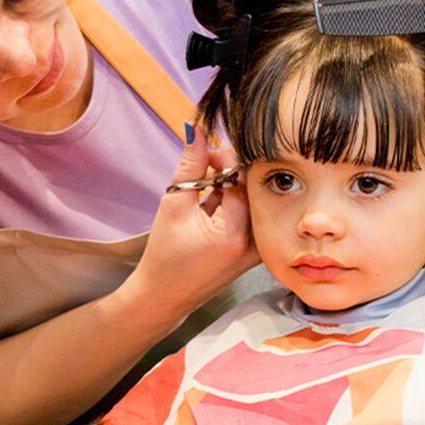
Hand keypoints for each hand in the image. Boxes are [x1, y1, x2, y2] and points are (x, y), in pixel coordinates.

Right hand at [126, 127, 259, 319]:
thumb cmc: (165, 255)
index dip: (223, 159)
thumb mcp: (173, 204)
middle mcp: (254, 243)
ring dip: (230, 188)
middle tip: (205, 173)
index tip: (204, 158)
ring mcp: (258, 250)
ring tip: (205, 197)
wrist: (166, 296)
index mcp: (235, 234)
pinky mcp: (257, 252)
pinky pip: (253, 216)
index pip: (241, 177)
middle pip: (252, 187)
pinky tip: (214, 212)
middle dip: (229, 171)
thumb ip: (190, 164)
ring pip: (252, 200)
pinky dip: (233, 206)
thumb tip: (198, 128)